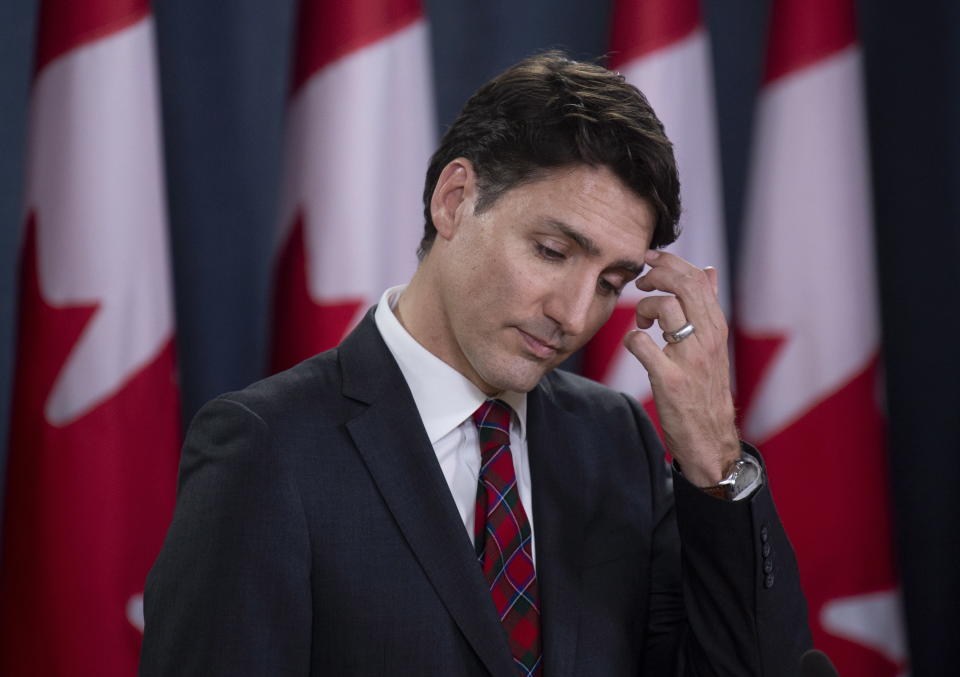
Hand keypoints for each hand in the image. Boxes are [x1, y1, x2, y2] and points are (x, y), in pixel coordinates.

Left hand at [623, 250, 740, 486]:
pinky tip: (635, 345)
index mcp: (717, 327)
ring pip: (664, 307)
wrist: (710, 436)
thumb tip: (709, 270)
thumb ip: (708, 306)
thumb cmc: (706, 387)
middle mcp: (708, 338)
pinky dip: (631, 339)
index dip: (669, 261)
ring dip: (643, 309)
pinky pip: (641, 344)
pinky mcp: (670, 380)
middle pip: (682, 284)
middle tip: (640, 283)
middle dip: (655, 274)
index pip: (697, 278)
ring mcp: (689, 359)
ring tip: (642, 324)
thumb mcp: (713, 344)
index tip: (649, 260)